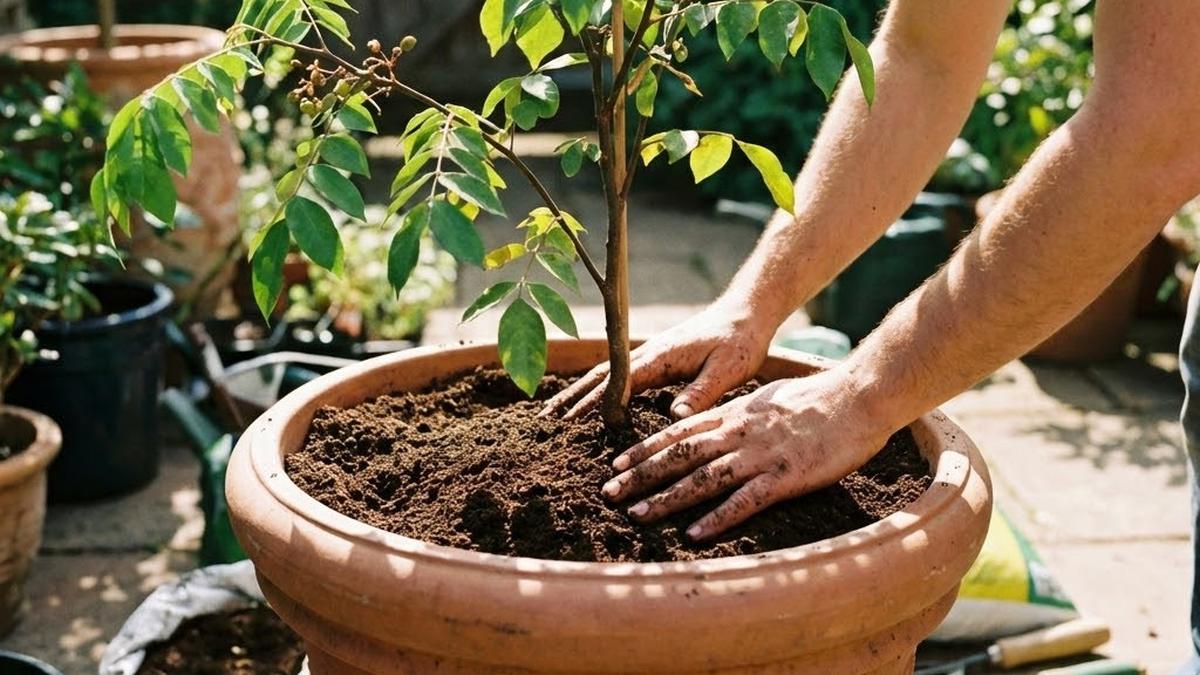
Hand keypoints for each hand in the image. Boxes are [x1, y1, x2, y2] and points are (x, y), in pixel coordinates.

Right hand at [541, 301, 774, 418]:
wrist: (746, 314)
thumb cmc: (739, 342)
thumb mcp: (727, 371)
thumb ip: (701, 393)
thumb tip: (676, 416)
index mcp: (660, 358)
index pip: (617, 385)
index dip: (592, 405)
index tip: (569, 424)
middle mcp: (647, 355)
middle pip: (599, 378)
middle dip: (572, 398)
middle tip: (545, 420)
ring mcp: (650, 355)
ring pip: (605, 375)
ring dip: (579, 392)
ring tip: (556, 412)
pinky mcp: (657, 359)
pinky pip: (619, 375)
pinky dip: (598, 388)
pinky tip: (592, 400)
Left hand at [600, 369, 891, 540]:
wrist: (859, 396)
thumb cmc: (817, 399)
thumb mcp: (766, 400)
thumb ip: (737, 415)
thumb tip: (714, 426)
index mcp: (733, 414)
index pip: (677, 432)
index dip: (644, 449)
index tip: (615, 465)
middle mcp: (739, 433)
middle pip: (679, 455)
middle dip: (641, 476)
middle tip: (609, 495)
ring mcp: (761, 456)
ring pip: (703, 478)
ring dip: (667, 498)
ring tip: (637, 515)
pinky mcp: (786, 477)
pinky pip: (745, 501)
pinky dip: (717, 518)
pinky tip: (694, 534)